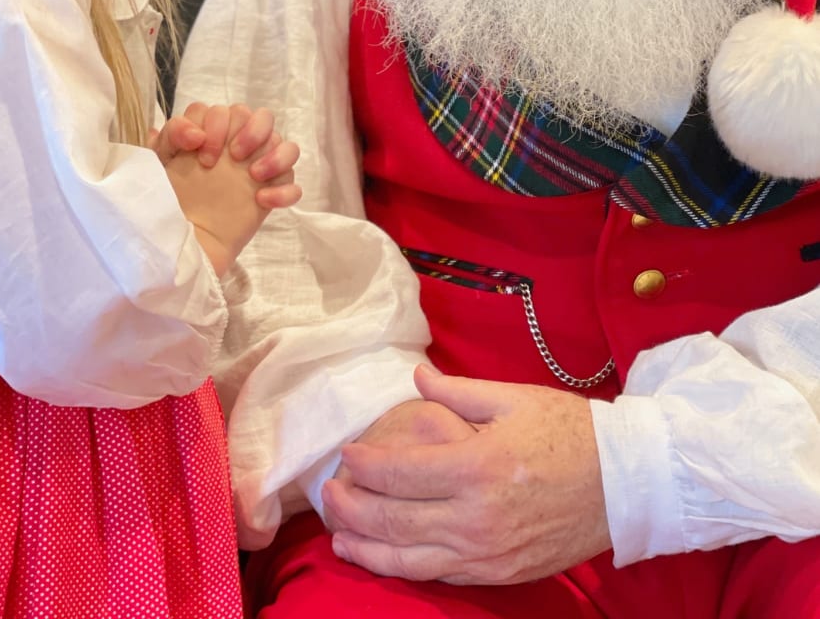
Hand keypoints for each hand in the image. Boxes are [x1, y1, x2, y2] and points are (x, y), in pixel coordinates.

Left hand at [151, 102, 300, 209]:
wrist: (183, 234)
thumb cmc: (172, 192)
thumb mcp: (162, 159)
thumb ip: (173, 134)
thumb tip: (197, 134)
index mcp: (217, 131)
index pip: (226, 111)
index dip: (216, 127)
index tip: (203, 157)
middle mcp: (242, 144)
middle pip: (264, 117)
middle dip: (251, 132)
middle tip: (234, 156)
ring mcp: (261, 167)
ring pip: (288, 146)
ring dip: (275, 156)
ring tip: (254, 175)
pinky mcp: (273, 192)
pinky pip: (293, 184)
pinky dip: (284, 191)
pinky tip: (262, 201)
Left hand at [321, 364, 610, 584]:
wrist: (626, 483)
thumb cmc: (570, 432)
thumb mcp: (512, 398)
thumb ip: (456, 392)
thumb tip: (416, 376)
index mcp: (476, 466)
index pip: (400, 471)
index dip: (366, 464)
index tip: (346, 453)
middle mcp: (475, 516)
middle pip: (394, 519)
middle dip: (351, 508)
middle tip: (326, 495)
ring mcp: (487, 552)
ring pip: (409, 557)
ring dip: (366, 547)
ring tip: (337, 535)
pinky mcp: (500, 572)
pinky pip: (440, 575)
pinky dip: (403, 567)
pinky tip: (383, 557)